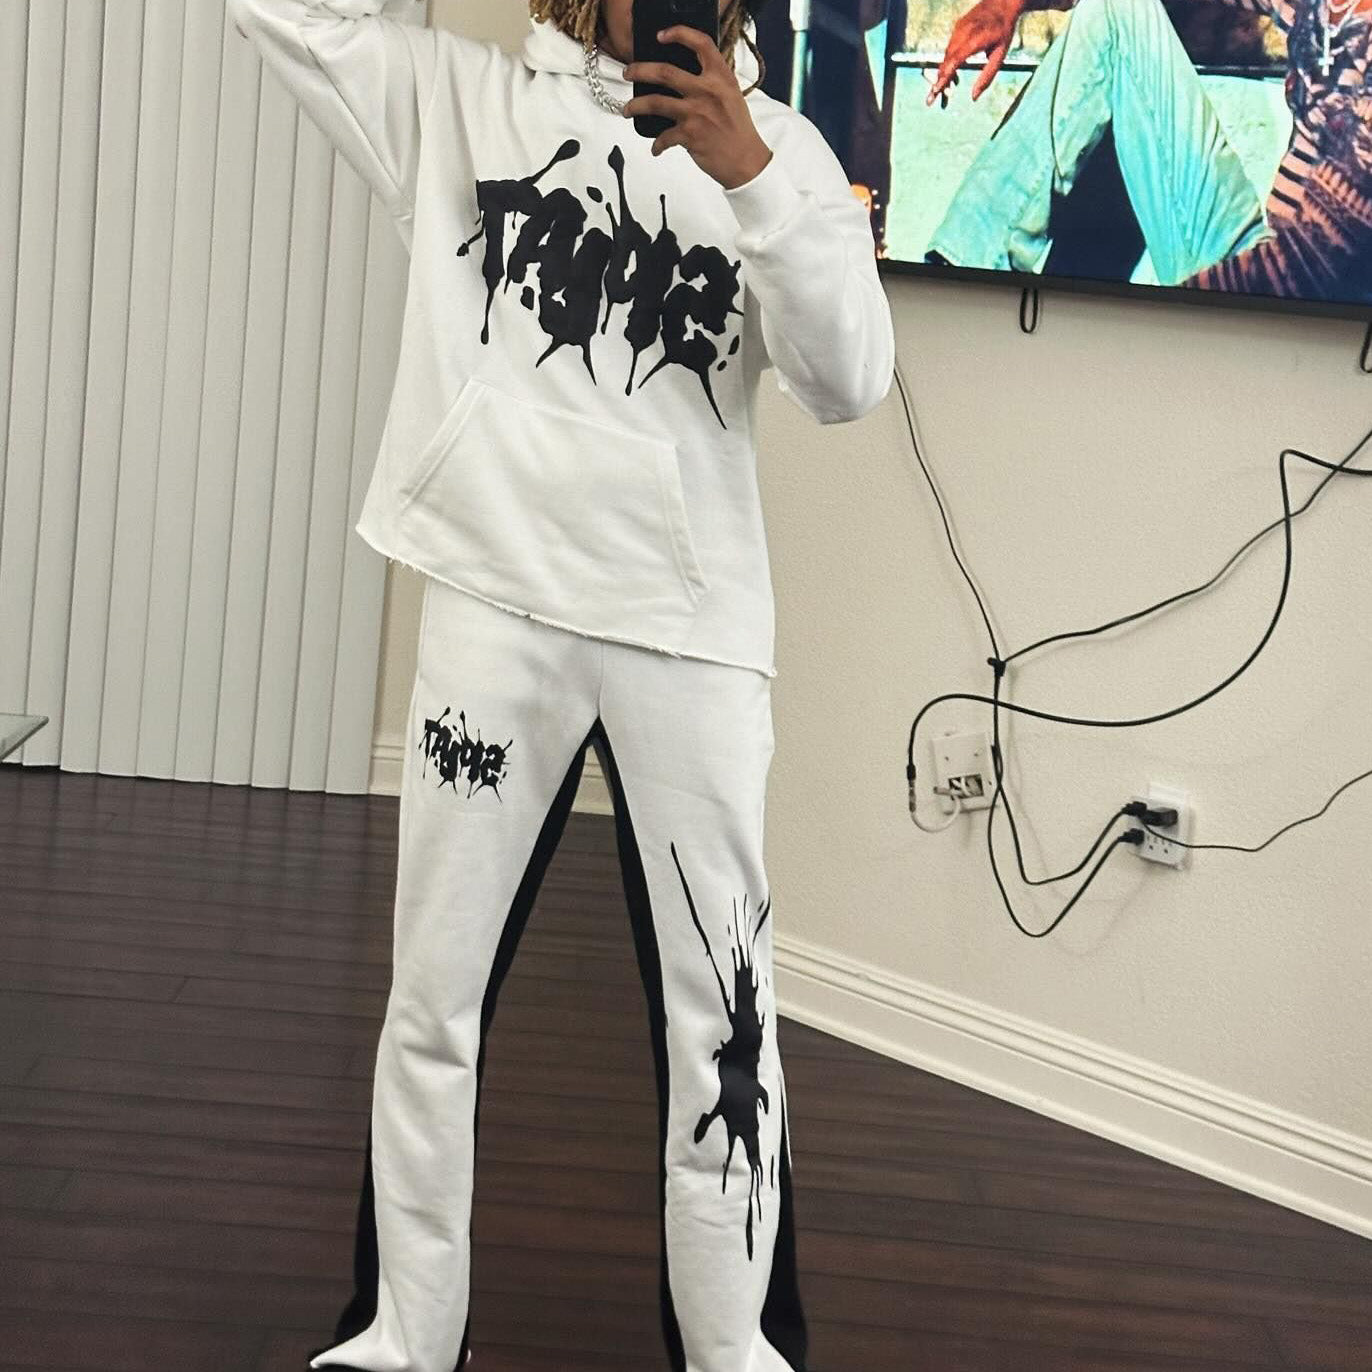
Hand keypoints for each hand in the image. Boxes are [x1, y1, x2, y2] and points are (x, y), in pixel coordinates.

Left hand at [622, 25, 772, 188]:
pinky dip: (657, 144)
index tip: (662, 36)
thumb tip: (684, 76)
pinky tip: (656, 147)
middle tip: (629, 72)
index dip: (679, 33)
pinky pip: (663, 137)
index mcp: (720, 77)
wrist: (746, 160)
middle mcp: (707, 90)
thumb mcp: (730, 95)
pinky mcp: (689, 135)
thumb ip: (711, 82)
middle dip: (640, 70)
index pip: (700, 43)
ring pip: (655, 102)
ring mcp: (696, 112)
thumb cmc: (738, 129)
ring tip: (628, 109)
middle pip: (665, 72)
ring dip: (636, 105)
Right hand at [927, 0, 1021, 104]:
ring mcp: (958, 29)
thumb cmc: (1003, 30)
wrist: (1001, 2)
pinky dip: (947, 63)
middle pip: (946, 61)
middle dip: (938, 81)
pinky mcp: (956, 29)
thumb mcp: (1000, 55)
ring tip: (940, 91)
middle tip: (930, 100)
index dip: (944, 76)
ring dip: (942, 74)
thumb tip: (974, 97)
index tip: (935, 90)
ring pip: (946, 56)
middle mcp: (963, 33)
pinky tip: (950, 75)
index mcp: (976, 39)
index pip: (955, 60)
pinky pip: (949, 49)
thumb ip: (987, 76)